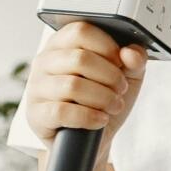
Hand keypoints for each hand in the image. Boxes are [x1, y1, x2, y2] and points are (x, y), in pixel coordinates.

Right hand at [22, 21, 146, 153]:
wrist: (90, 139)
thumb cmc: (104, 101)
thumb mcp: (126, 76)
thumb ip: (134, 61)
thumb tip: (131, 53)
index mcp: (63, 45)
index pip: (81, 31)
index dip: (107, 46)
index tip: (120, 62)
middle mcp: (45, 62)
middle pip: (79, 59)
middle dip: (110, 77)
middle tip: (120, 89)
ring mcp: (37, 88)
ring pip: (73, 86)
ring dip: (103, 98)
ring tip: (113, 105)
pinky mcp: (36, 114)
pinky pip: (62, 112)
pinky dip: (89, 116)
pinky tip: (99, 119)